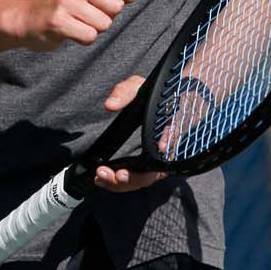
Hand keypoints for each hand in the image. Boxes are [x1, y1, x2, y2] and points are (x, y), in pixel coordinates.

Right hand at [14, 0, 147, 51]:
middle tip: (87, 13)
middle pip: (116, 6)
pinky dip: (84, 38)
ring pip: (104, 24)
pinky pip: (90, 36)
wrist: (29, 18)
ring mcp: (65, 1)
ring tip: (78, 21)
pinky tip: (71, 30)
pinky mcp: (58, 21)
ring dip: (94, 28)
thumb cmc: (66, 3)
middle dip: (107, 16)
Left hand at [92, 74, 165, 192]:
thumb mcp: (138, 86)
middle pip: (153, 174)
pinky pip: (135, 178)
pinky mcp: (145, 165)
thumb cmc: (150, 93)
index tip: (154, 153)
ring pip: (143, 180)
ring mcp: (156, 160)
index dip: (162, 156)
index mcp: (170, 132)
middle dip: (132, 178)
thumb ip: (125, 91)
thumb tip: (110, 105)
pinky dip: (119, 182)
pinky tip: (101, 178)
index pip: (171, 149)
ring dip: (121, 183)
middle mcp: (166, 151)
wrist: (158, 100)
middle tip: (111, 174)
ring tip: (100, 176)